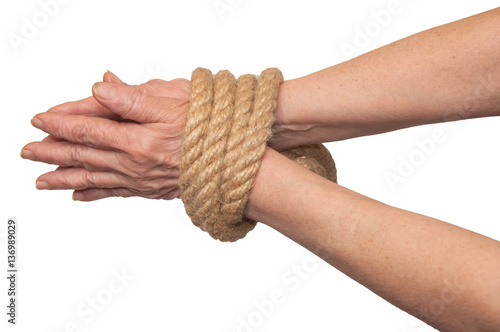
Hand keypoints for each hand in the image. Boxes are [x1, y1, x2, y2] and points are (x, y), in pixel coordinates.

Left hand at [21, 72, 190, 200]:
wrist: (230, 168)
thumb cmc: (206, 133)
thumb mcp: (173, 105)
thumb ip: (134, 98)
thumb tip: (100, 88)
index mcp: (136, 139)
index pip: (88, 130)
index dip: (62, 124)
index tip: (39, 120)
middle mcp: (132, 163)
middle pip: (83, 156)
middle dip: (52, 153)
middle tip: (27, 152)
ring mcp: (137, 179)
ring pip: (92, 178)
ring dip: (63, 178)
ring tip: (41, 182)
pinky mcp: (146, 189)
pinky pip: (112, 193)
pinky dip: (92, 194)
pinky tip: (77, 196)